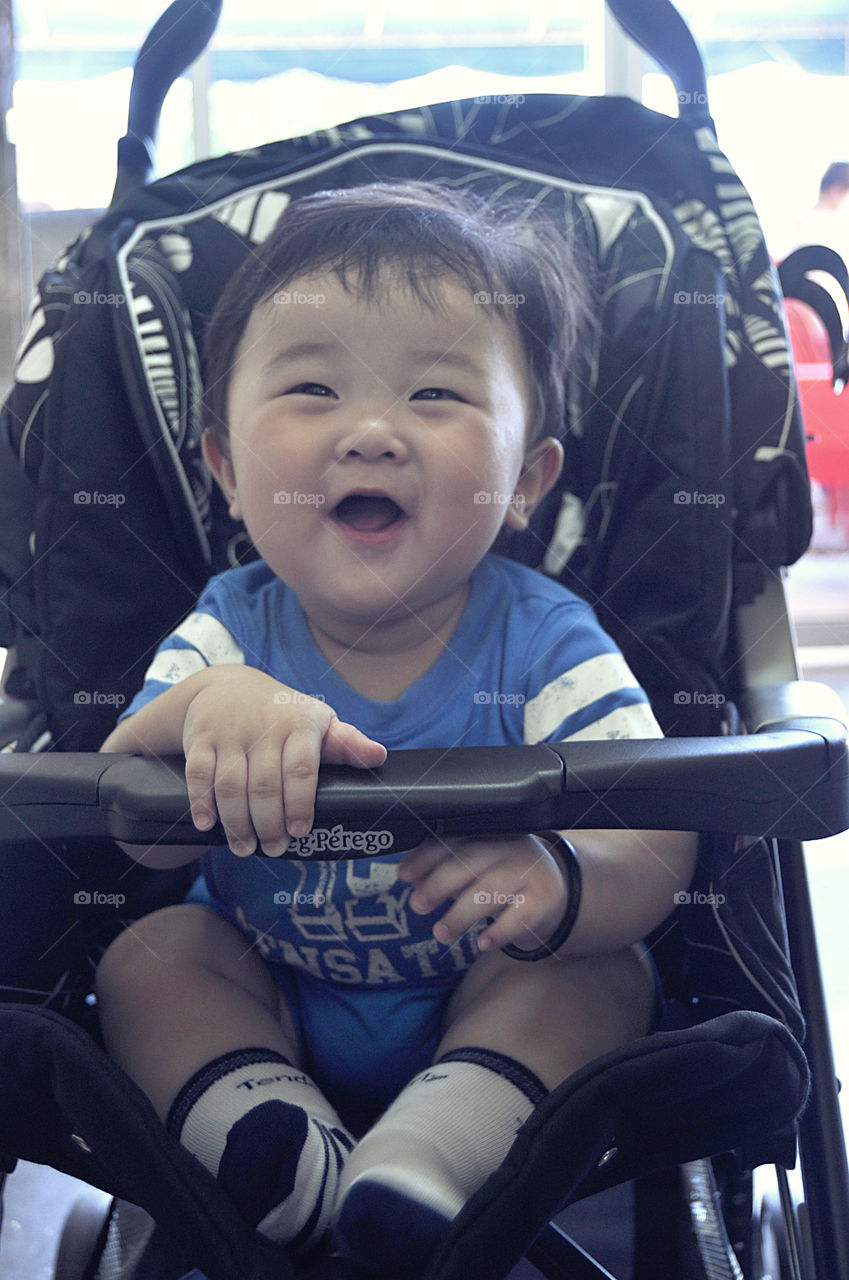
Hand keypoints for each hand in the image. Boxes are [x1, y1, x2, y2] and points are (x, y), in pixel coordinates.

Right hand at [182, 667, 385, 855]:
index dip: (299, 802)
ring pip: (231, 784)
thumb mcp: (317, 721)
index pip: (300, 768)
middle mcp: (263, 727)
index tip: (300, 831)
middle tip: (275, 848)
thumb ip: (346, 743)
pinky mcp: (200, 738)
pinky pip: (199, 774)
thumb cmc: (282, 713)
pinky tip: (208, 825)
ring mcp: (229, 732)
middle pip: (264, 784)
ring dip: (237, 822)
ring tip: (245, 847)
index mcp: (299, 724)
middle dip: (269, 822)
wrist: (228, 684)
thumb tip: (379, 756)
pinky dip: (202, 803)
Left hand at [398, 834, 567, 953]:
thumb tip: (410, 878)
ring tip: (441, 933)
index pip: (451, 840)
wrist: (557, 884)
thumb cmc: (504, 875)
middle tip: (417, 904)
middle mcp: (507, 848)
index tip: (404, 874)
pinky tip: (483, 943)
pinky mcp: (544, 899)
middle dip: (439, 883)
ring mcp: (528, 873)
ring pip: (491, 889)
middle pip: (470, 861)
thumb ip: (446, 869)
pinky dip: (500, 930)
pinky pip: (522, 915)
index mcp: (485, 835)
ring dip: (462, 913)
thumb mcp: (477, 867)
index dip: (426, 857)